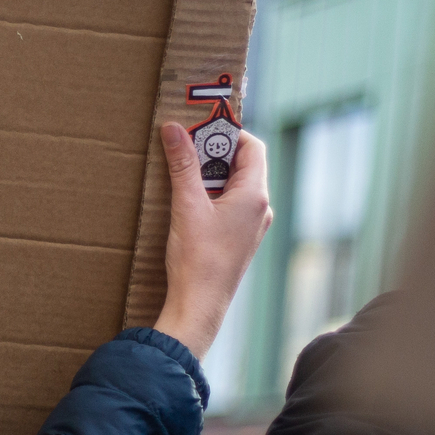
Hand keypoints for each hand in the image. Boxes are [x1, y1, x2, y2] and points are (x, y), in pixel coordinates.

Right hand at [150, 121, 269, 361]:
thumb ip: (182, 164)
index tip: (200, 129)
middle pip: (243, 164)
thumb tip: (174, 128)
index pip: (251, 146)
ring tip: (182, 177)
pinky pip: (230, 205)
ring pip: (235, 186)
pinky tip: (187, 204)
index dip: (227, 133)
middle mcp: (260, 208)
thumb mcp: (186, 205)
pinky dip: (211, 196)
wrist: (199, 306)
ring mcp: (251, 226)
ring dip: (210, 176)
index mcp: (255, 195)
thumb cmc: (198, 259)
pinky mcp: (239, 239)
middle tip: (185, 149)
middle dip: (213, 153)